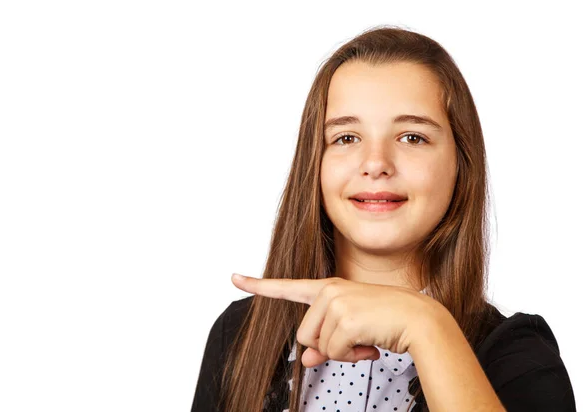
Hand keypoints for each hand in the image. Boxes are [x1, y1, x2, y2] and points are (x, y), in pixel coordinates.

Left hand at [230, 273, 429, 367]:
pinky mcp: (345, 318)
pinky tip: (370, 343)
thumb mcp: (350, 331)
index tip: (234, 277)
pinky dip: (351, 356)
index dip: (258, 285)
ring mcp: (335, 302)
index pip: (287, 287)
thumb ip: (323, 343)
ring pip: (318, 346)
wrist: (419, 320)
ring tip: (365, 338)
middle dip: (327, 346)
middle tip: (356, 339)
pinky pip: (333, 352)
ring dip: (341, 352)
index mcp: (328, 288)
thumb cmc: (386, 321)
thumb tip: (305, 361)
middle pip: (304, 335)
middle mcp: (328, 290)